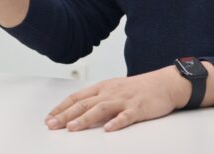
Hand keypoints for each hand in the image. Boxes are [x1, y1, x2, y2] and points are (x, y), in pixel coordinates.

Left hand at [45, 66, 187, 131]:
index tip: (49, 117)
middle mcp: (110, 92)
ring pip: (101, 109)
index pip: (76, 97)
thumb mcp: (113, 89)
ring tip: (72, 128)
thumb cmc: (137, 89)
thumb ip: (97, 99)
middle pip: (84, 103)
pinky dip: (116, 122)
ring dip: (85, 119)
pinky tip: (108, 129)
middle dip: (65, 115)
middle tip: (51, 125)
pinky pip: (126, 116)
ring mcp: (124, 100)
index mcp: (102, 88)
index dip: (61, 107)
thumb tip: (78, 112)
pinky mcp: (138, 108)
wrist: (164, 84)